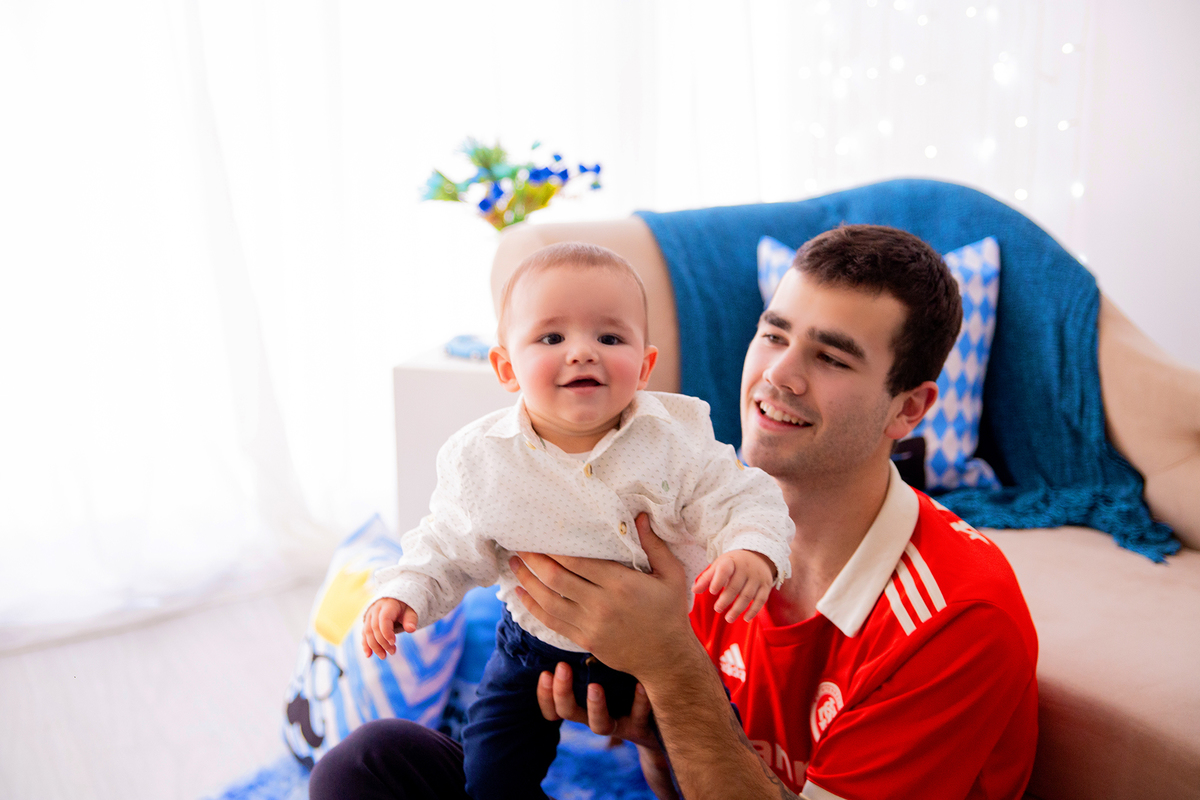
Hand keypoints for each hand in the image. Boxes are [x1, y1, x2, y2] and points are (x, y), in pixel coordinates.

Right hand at [361, 598, 418, 659]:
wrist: (394, 601)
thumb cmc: (404, 608)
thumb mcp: (411, 611)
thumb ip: (411, 620)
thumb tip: (411, 629)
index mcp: (388, 605)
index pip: (384, 619)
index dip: (387, 632)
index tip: (394, 642)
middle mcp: (375, 610)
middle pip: (375, 628)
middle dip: (382, 642)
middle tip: (392, 652)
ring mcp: (369, 616)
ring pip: (367, 632)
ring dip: (374, 646)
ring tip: (383, 656)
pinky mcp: (366, 623)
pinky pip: (364, 634)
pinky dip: (365, 645)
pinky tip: (369, 655)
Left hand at [510, 513, 692, 678]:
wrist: (667, 658)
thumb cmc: (670, 612)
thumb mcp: (671, 575)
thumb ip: (654, 545)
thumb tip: (640, 515)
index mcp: (621, 584)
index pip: (578, 562)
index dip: (555, 549)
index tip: (540, 535)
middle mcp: (601, 604)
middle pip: (557, 579)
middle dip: (534, 561)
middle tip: (519, 546)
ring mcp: (590, 625)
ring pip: (549, 601)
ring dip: (528, 581)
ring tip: (514, 565)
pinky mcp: (584, 640)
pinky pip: (552, 622)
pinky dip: (533, 607)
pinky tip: (522, 594)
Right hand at [535, 661, 659, 749]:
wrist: (662, 719)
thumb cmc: (627, 688)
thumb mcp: (606, 674)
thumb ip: (589, 658)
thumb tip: (571, 623)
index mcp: (582, 705)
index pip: (552, 708)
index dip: (544, 695)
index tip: (545, 672)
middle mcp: (595, 716)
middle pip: (568, 712)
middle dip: (562, 692)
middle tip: (562, 667)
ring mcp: (618, 724)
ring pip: (599, 725)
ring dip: (595, 706)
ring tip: (594, 687)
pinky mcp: (640, 728)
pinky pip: (639, 717)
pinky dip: (639, 701)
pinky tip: (640, 685)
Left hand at [692, 550, 774, 622]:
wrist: (758, 555)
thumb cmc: (734, 563)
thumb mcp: (720, 565)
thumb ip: (707, 578)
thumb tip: (694, 591)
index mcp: (732, 562)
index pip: (725, 569)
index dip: (719, 580)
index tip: (712, 591)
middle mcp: (746, 568)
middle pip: (735, 586)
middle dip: (726, 599)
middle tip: (717, 609)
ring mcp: (757, 577)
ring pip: (747, 595)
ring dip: (738, 609)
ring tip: (728, 619)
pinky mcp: (766, 585)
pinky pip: (761, 600)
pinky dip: (754, 610)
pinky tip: (746, 618)